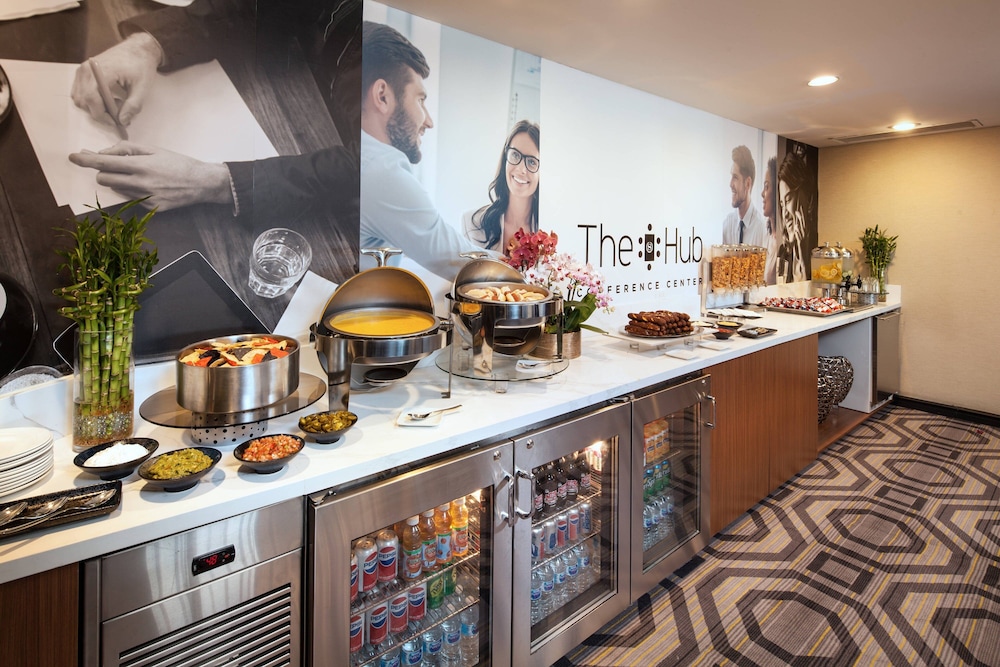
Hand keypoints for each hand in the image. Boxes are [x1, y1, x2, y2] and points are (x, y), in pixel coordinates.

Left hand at [69, 142, 232, 211]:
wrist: (202, 183)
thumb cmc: (178, 162)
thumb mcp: (153, 149)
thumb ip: (126, 149)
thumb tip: (103, 153)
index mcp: (140, 165)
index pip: (104, 162)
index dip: (85, 160)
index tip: (72, 157)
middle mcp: (140, 183)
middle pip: (104, 178)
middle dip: (104, 171)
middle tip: (114, 165)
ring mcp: (145, 199)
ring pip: (116, 189)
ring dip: (119, 181)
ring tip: (137, 175)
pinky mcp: (150, 209)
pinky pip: (130, 199)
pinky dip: (132, 190)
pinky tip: (148, 186)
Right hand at [71, 33, 163, 129]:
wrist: (138, 49)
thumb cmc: (141, 65)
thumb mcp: (142, 87)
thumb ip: (133, 106)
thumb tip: (122, 121)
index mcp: (101, 71)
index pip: (92, 99)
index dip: (102, 115)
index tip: (115, 122)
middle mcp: (87, 70)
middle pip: (83, 101)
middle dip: (100, 112)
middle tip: (119, 113)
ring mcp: (83, 70)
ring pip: (79, 98)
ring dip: (95, 106)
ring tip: (115, 103)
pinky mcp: (84, 72)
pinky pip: (80, 92)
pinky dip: (92, 100)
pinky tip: (108, 98)